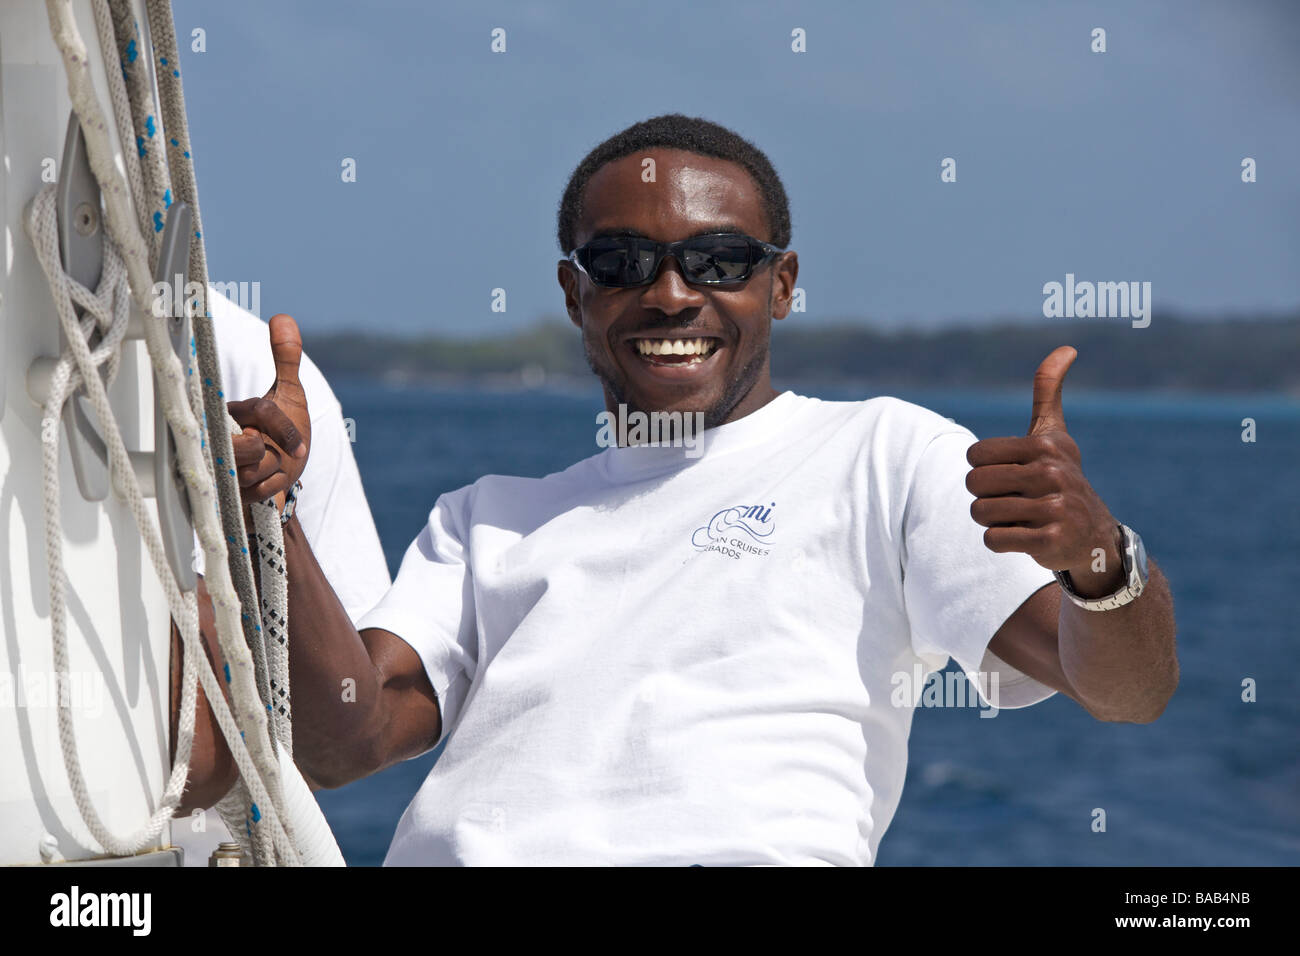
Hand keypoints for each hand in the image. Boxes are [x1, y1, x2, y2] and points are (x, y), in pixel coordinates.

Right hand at [227, 314, 310, 512]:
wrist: (279, 484)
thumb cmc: (283, 438)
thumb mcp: (289, 396)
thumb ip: (286, 359)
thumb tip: (282, 317)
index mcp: (230, 410)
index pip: (261, 412)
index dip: (285, 429)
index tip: (300, 447)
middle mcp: (215, 436)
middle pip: (249, 446)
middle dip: (274, 455)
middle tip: (273, 454)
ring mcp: (214, 466)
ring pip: (252, 472)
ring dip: (272, 474)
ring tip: (264, 469)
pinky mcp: (216, 492)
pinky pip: (253, 494)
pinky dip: (268, 491)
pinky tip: (262, 488)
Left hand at [965, 346, 1124, 595]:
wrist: (1093, 537)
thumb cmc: (1060, 480)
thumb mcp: (1055, 436)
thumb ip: (1048, 393)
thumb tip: (1067, 348)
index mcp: (1044, 446)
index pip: (974, 456)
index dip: (985, 469)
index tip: (1013, 475)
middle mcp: (1051, 474)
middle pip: (973, 484)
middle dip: (985, 496)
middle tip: (1015, 500)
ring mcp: (1054, 509)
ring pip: (980, 513)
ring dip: (993, 520)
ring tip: (1022, 518)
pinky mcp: (1051, 542)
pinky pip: (993, 540)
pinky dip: (1002, 542)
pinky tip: (1028, 538)